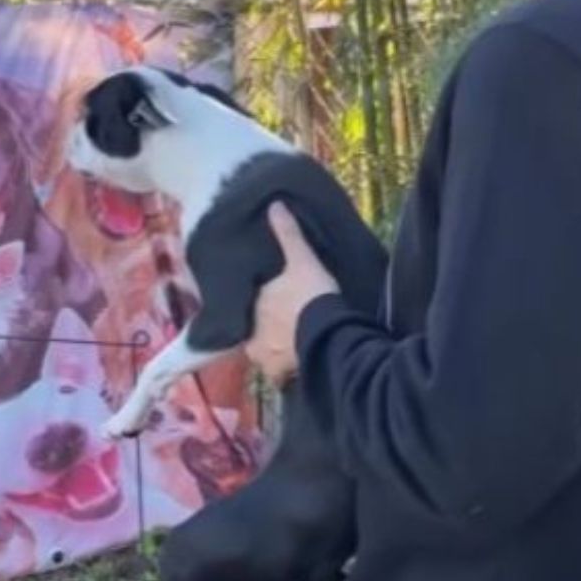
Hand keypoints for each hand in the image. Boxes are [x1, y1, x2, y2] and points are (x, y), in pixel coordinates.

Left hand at [246, 203, 338, 384]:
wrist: (329, 335)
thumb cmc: (312, 295)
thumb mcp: (303, 260)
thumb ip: (289, 235)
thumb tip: (274, 205)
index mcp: (255, 304)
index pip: (254, 304)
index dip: (265, 305)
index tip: (279, 305)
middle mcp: (251, 333)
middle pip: (256, 330)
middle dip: (267, 330)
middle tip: (287, 327)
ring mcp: (263, 356)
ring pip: (264, 353)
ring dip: (275, 351)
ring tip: (294, 348)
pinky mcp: (278, 375)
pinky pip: (279, 374)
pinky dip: (286, 371)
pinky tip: (299, 367)